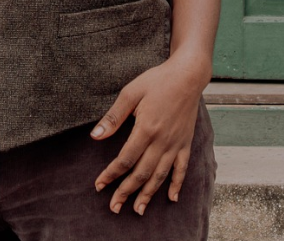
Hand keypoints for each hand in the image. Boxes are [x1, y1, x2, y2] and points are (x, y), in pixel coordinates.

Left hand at [91, 58, 203, 214]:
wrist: (187, 75)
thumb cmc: (157, 80)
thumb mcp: (130, 92)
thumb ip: (114, 117)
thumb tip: (95, 136)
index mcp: (146, 128)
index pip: (125, 159)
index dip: (111, 174)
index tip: (99, 185)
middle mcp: (162, 141)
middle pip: (141, 173)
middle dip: (126, 192)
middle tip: (114, 207)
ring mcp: (175, 144)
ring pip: (160, 175)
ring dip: (148, 194)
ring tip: (138, 209)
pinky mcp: (186, 143)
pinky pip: (182, 168)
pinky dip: (177, 185)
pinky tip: (171, 198)